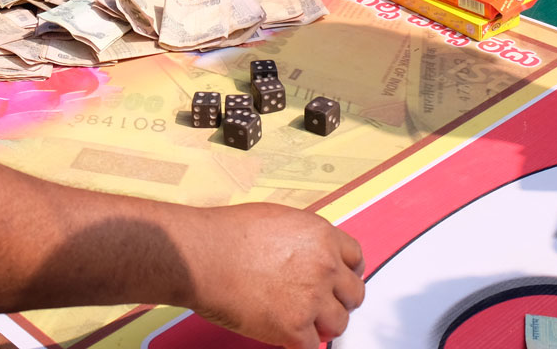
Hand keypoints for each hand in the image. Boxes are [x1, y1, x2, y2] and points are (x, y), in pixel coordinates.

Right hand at [185, 203, 364, 347]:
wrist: (200, 255)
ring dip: (322, 325)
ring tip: (302, 322)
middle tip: (320, 305)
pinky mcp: (293, 327)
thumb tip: (311, 256)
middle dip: (338, 300)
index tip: (338, 282)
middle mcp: (324, 265)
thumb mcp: (279, 220)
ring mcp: (311, 298)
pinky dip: (300, 345)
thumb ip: (305, 240)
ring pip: (339, 323)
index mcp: (322, 236)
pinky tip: (287, 337)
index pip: (356, 258)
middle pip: (354, 294)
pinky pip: (312, 347)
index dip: (347, 272)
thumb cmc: (226, 235)